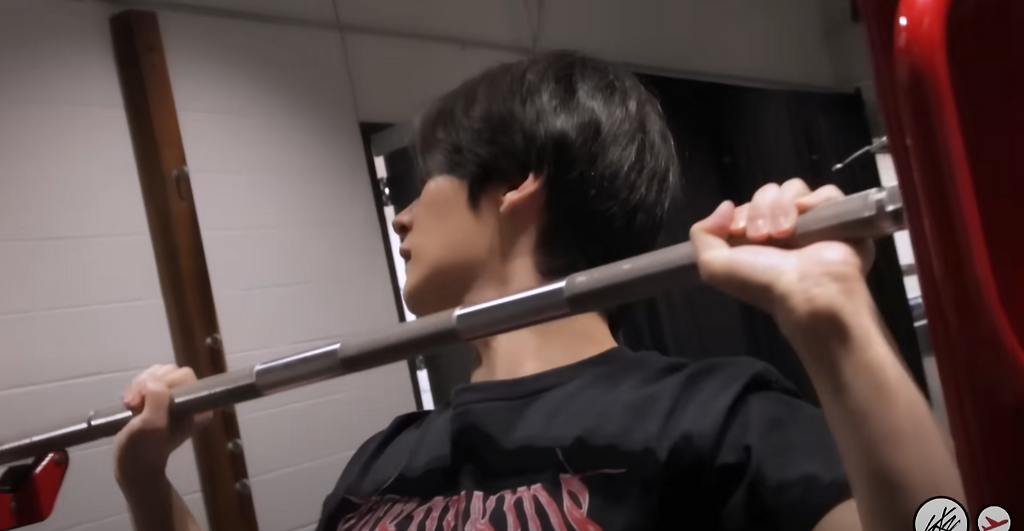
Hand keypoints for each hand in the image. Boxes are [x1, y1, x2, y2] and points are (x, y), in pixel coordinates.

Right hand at [114, 365, 211, 487]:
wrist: (132, 466)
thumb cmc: (142, 448)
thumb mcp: (151, 424)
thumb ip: (157, 398)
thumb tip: (152, 381)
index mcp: (199, 406)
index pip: (184, 375)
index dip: (161, 383)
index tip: (144, 401)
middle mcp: (191, 400)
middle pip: (169, 372)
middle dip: (147, 384)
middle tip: (134, 404)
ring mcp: (175, 399)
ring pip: (157, 375)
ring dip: (139, 386)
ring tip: (131, 405)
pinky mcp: (159, 399)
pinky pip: (148, 382)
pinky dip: (135, 389)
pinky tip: (129, 404)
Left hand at [690, 178, 874, 330]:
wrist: (805, 292)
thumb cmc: (762, 283)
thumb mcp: (714, 266)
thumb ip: (703, 234)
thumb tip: (724, 206)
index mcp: (760, 238)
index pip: (748, 204)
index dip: (741, 212)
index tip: (739, 231)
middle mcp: (787, 228)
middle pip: (769, 192)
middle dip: (760, 210)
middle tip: (761, 236)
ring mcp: (814, 222)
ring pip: (794, 188)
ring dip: (782, 207)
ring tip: (784, 233)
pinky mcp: (841, 218)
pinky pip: (827, 193)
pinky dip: (814, 200)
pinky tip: (806, 218)